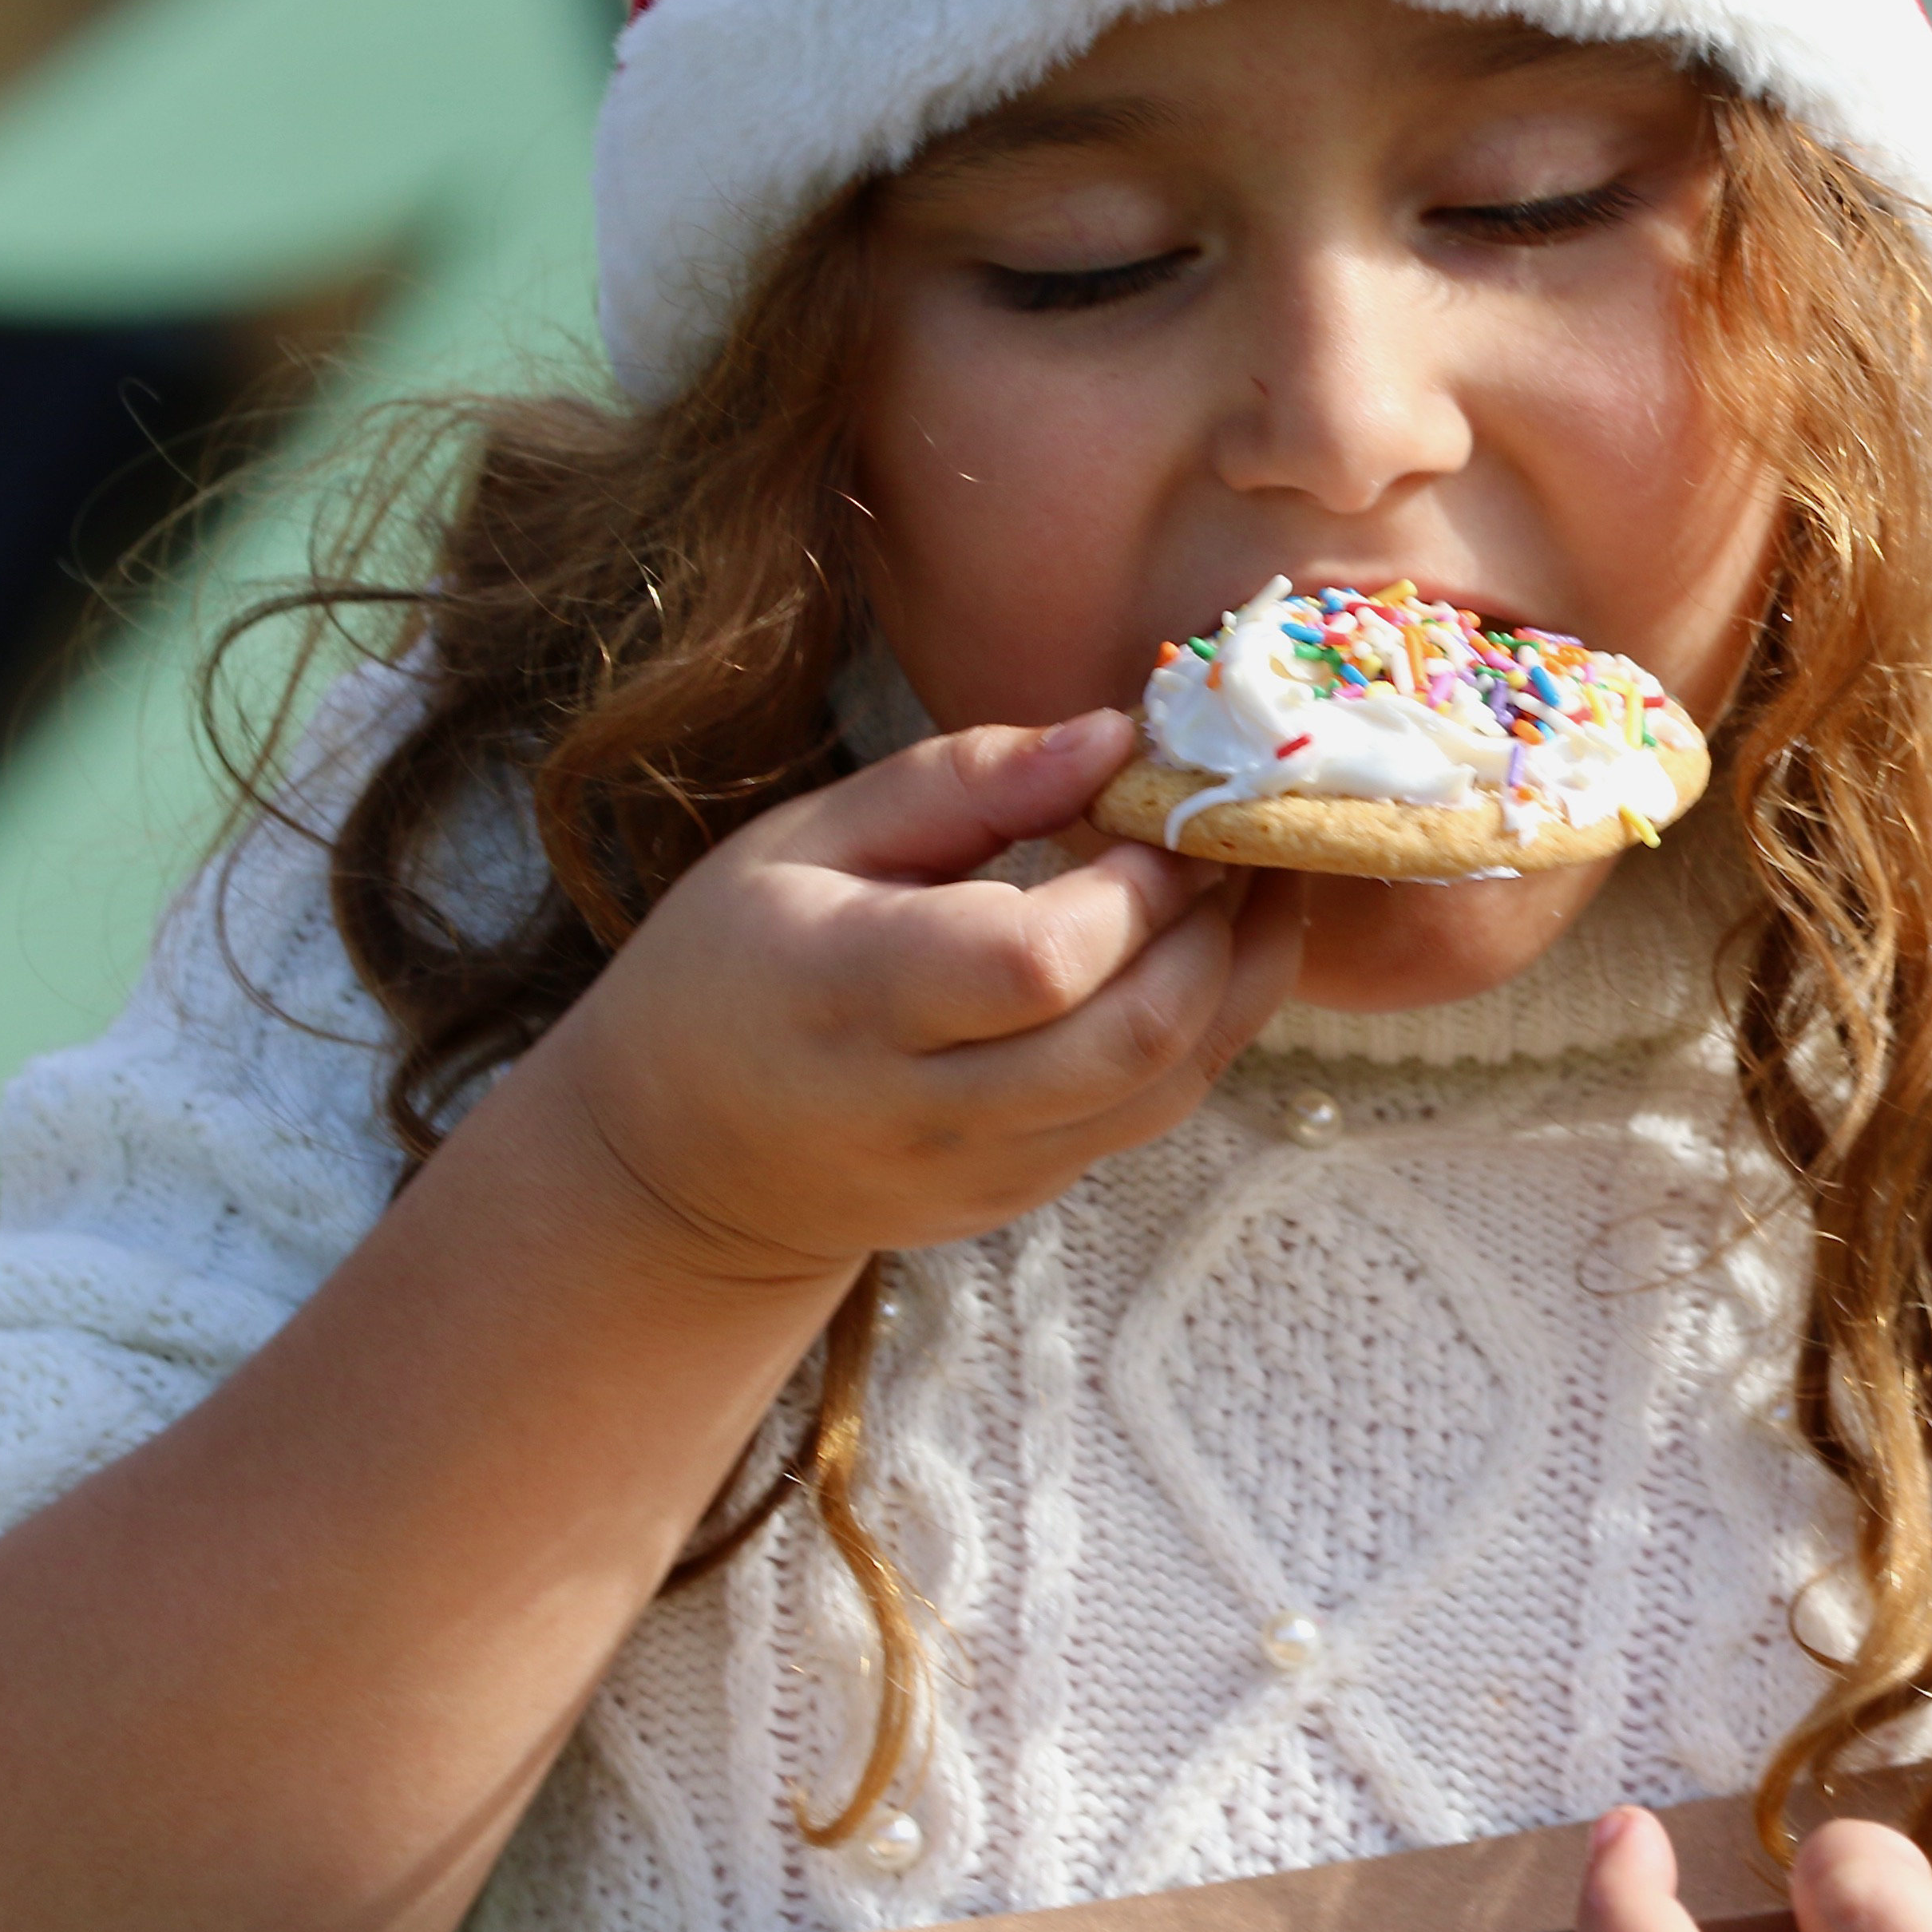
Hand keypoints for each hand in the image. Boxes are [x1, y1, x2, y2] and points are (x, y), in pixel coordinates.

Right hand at [520, 710, 1299, 1285]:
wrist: (680, 1164)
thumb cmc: (735, 964)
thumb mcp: (807, 838)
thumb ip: (963, 782)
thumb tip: (1115, 736)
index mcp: (854, 998)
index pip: (1039, 960)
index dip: (1133, 882)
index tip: (1160, 803)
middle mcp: (930, 1107)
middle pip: (1136, 1035)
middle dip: (1216, 921)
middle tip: (1233, 826)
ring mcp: (987, 1169)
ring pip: (1170, 1084)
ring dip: (1239, 973)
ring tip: (1251, 871)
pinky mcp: (1027, 1194)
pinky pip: (1153, 1112)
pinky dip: (1207, 1024)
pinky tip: (1203, 944)